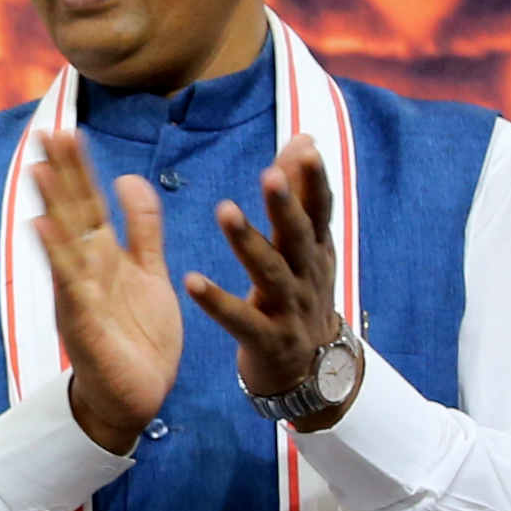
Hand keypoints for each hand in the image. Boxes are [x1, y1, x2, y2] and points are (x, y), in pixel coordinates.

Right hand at [31, 129, 181, 454]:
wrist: (136, 397)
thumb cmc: (138, 337)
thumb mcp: (148, 272)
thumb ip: (143, 229)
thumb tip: (129, 178)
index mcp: (105, 257)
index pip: (90, 203)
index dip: (80, 169)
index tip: (70, 132)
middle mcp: (87, 269)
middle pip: (73, 213)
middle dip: (62, 174)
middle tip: (48, 132)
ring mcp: (80, 293)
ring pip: (64, 241)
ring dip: (52, 205)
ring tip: (40, 169)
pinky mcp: (82, 321)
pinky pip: (68, 282)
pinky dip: (56, 254)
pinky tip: (42, 227)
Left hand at [184, 137, 355, 426]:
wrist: (312, 372)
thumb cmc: (302, 295)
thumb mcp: (306, 247)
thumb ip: (299, 195)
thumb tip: (304, 138)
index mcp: (314, 250)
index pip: (319, 210)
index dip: (313, 180)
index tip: (305, 148)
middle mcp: (307, 276)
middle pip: (297, 237)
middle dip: (285, 206)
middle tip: (269, 175)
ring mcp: (290, 310)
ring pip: (271, 274)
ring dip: (248, 242)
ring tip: (225, 211)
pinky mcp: (268, 340)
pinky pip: (241, 320)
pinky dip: (217, 302)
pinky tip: (192, 281)